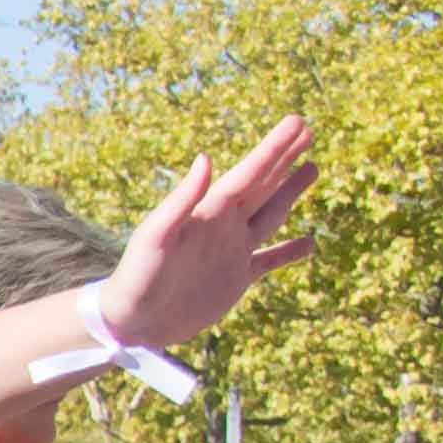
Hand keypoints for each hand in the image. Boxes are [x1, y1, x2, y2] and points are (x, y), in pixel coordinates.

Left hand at [90, 114, 318, 353]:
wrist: (131, 320)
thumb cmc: (138, 275)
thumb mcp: (156, 236)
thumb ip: (181, 200)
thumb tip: (206, 157)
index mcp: (208, 212)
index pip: (249, 173)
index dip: (275, 148)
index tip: (298, 122)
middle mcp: (223, 226)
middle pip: (262, 185)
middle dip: (285, 158)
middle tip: (307, 128)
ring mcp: (232, 251)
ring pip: (270, 213)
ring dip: (290, 191)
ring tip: (311, 167)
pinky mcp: (235, 279)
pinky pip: (270, 260)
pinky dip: (289, 251)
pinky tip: (310, 243)